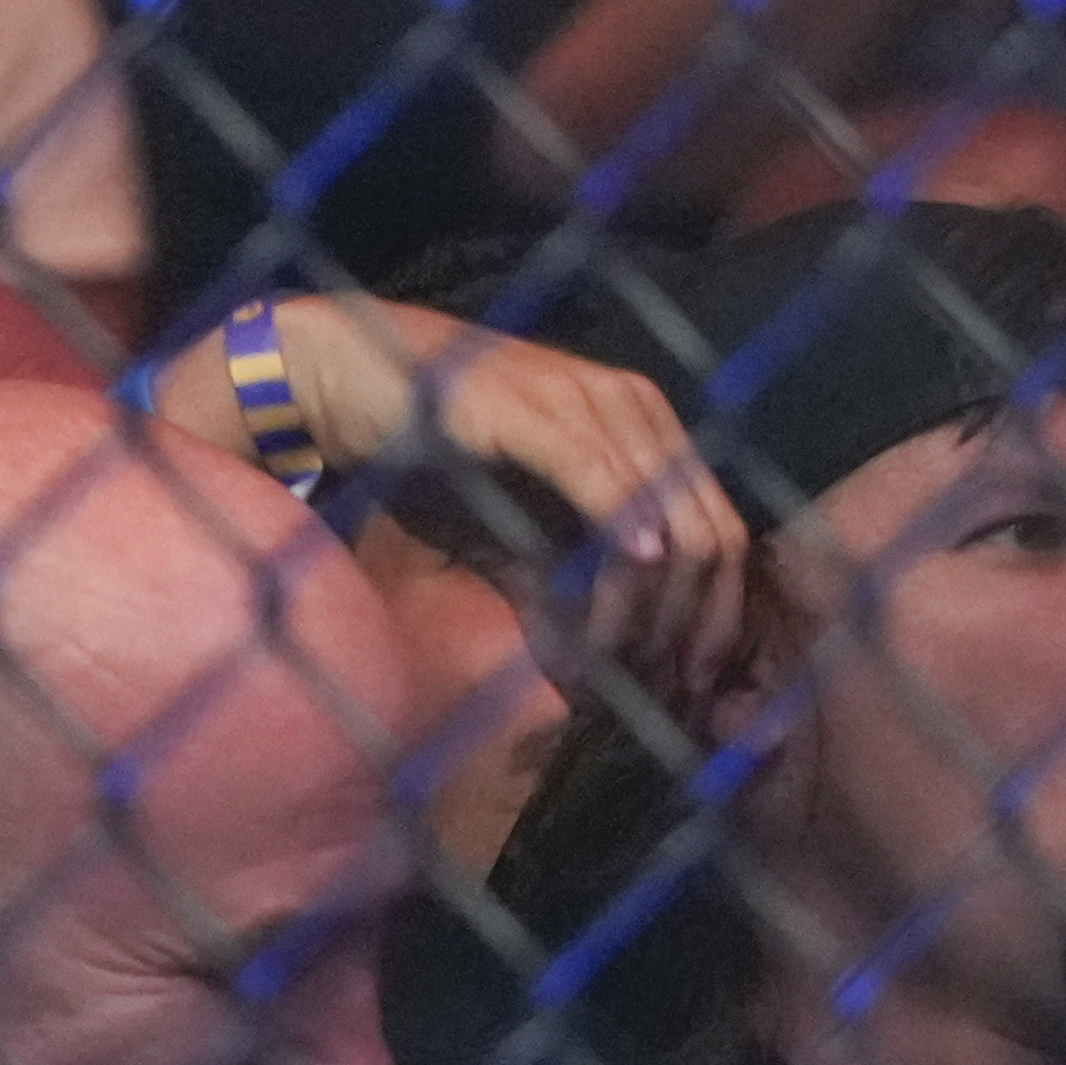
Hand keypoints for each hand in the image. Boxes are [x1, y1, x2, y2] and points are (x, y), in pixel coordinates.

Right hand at [164, 298, 750, 711]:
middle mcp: (634, 406)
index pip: (721, 529)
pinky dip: (626, 532)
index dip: (718, 613)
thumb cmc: (430, 452)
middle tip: (668, 686)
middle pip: (712, 532)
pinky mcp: (538, 404)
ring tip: (624, 658)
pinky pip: (605, 480)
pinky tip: (634, 572)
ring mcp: (590, 398)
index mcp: (645, 429)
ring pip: (668, 517)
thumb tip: (615, 662)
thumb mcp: (519, 525)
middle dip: (696, 621)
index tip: (693, 681)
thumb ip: (573, 575)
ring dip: (652, 601)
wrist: (344, 378)